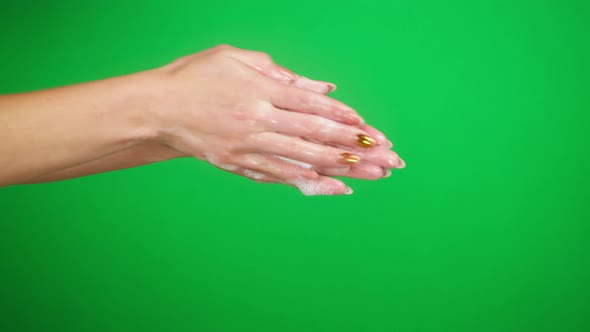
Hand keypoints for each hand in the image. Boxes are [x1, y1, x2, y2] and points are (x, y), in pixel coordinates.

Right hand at [141, 45, 401, 193]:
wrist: (156, 110)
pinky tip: (337, 188)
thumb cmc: (195, 77)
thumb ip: (282, 74)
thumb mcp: (236, 59)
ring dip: (343, 169)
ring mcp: (249, 147)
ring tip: (375, 175)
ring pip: (305, 160)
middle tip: (389, 156)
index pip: (312, 107)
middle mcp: (258, 122)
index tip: (370, 129)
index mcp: (259, 92)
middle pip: (316, 137)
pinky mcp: (240, 165)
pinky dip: (311, 183)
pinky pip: (282, 177)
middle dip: (356, 148)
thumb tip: (324, 90)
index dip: (344, 119)